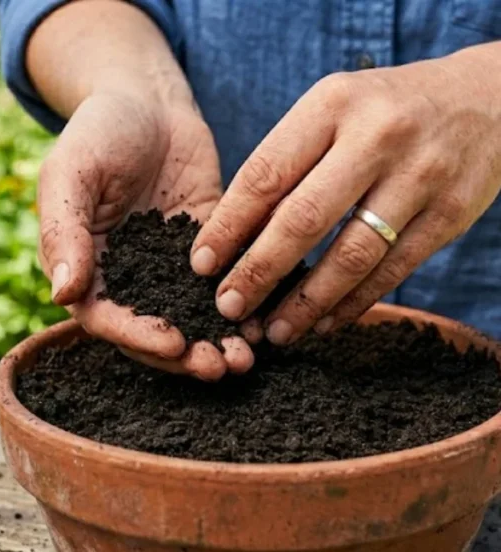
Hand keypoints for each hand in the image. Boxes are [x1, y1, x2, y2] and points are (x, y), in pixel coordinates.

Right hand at [40, 91, 256, 379]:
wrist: (148, 97)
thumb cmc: (97, 130)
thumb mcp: (70, 173)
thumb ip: (64, 231)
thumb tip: (62, 293)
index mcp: (86, 268)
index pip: (108, 319)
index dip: (139, 338)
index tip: (174, 345)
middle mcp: (127, 278)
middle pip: (154, 332)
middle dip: (187, 354)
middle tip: (222, 365)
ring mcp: (169, 267)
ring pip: (193, 316)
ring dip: (219, 339)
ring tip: (250, 354)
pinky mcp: (209, 249)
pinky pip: (229, 281)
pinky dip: (248, 301)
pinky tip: (271, 315)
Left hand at [192, 46, 500, 343]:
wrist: (488, 97)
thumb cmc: (384, 111)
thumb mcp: (332, 110)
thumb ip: (288, 163)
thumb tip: (229, 238)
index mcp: (332, 105)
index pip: (265, 175)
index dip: (228, 227)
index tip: (201, 265)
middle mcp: (377, 136)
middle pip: (304, 219)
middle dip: (258, 272)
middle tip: (228, 308)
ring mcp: (420, 176)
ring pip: (352, 255)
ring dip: (306, 302)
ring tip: (273, 331)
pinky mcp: (452, 213)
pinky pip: (394, 270)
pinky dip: (353, 303)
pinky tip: (323, 323)